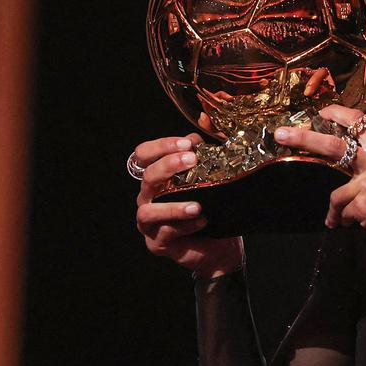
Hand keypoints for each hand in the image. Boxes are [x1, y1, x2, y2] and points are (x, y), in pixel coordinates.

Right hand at [133, 133, 243, 277]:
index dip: (161, 146)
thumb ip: (208, 148)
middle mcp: (149, 198)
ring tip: (197, 204)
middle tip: (192, 161)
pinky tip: (202, 221)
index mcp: (158, 179)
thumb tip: (204, 117)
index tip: (188, 143)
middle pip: (147, 177)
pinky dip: (184, 226)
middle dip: (168, 166)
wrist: (222, 248)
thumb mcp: (215, 176)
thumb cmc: (214, 209)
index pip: (143, 155)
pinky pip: (165, 233)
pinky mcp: (157, 243)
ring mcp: (150, 222)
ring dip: (172, 206)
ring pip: (148, 210)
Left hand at [272, 105, 365, 249]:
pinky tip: (359, 223)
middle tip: (282, 135)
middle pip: (333, 145)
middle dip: (304, 138)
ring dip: (340, 209)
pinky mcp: (363, 205)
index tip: (321, 112)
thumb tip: (346, 159)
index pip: (361, 122)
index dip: (338, 113)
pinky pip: (342, 213)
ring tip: (349, 218)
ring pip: (337, 194)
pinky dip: (345, 220)